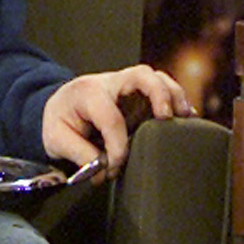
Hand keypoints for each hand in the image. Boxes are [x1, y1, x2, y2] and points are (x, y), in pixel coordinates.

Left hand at [40, 65, 194, 176]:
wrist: (60, 106)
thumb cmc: (60, 120)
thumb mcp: (56, 139)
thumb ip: (79, 154)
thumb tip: (104, 168)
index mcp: (88, 93)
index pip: (111, 118)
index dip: (117, 147)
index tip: (114, 167)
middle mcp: (110, 83)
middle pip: (141, 75)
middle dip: (158, 94)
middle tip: (166, 117)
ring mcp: (127, 87)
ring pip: (156, 78)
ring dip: (174, 95)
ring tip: (186, 116)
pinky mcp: (139, 96)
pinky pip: (162, 89)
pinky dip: (176, 100)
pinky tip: (187, 117)